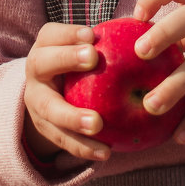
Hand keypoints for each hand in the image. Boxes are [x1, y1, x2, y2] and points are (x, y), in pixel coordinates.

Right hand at [23, 22, 111, 162]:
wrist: (52, 93)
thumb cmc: (81, 64)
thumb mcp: (88, 49)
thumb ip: (108, 43)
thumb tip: (149, 34)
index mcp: (46, 47)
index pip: (52, 34)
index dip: (69, 33)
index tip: (92, 34)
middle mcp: (36, 72)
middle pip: (41, 64)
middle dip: (65, 59)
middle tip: (92, 58)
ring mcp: (35, 102)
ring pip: (48, 110)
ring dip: (72, 118)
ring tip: (97, 125)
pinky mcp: (43, 128)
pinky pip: (61, 140)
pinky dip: (83, 148)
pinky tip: (105, 152)